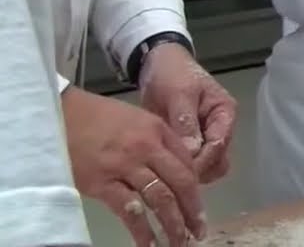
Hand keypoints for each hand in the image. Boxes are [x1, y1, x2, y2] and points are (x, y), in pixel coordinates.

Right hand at [63, 87, 204, 245]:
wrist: (59, 114)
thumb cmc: (97, 117)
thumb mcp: (136, 119)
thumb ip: (157, 141)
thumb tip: (175, 168)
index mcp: (158, 130)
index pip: (188, 163)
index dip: (195, 188)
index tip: (196, 206)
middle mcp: (147, 148)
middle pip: (181, 182)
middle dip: (193, 210)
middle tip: (199, 230)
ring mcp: (125, 166)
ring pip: (160, 199)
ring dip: (174, 224)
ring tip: (181, 241)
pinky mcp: (102, 183)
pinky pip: (129, 210)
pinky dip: (142, 230)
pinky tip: (150, 243)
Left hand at [139, 43, 236, 182]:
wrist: (157, 66)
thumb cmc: (173, 75)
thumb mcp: (180, 93)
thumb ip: (187, 122)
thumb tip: (192, 152)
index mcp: (224, 113)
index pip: (219, 144)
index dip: (202, 159)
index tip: (181, 171)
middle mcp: (219, 129)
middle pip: (217, 160)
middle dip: (198, 170)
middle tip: (171, 176)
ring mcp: (205, 137)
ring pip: (206, 166)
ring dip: (189, 173)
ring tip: (166, 174)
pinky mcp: (189, 143)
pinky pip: (190, 163)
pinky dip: (179, 169)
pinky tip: (162, 169)